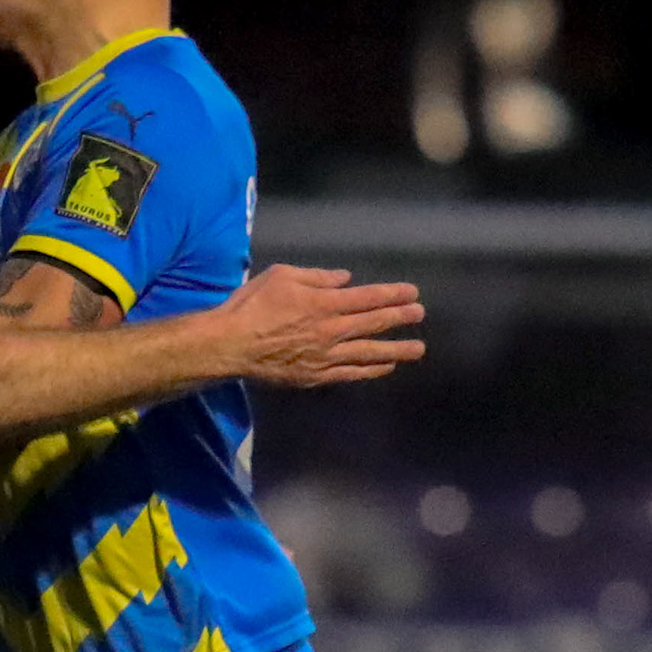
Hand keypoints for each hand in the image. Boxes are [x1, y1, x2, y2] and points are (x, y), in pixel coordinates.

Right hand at [213, 266, 424, 387]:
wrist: (231, 344)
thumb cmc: (252, 305)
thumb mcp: (283, 276)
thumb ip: (318, 277)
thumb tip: (344, 279)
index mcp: (325, 302)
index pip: (368, 298)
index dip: (393, 294)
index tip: (412, 293)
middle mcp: (331, 330)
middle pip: (374, 323)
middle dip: (400, 318)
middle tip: (420, 315)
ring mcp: (326, 356)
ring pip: (369, 352)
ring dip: (396, 350)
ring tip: (418, 349)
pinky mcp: (316, 375)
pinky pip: (350, 373)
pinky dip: (370, 371)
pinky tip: (386, 367)